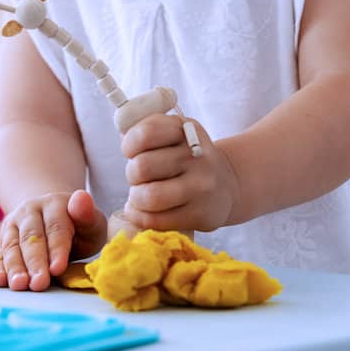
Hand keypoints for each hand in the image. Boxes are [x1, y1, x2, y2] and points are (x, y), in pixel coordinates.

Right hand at [0, 190, 106, 290]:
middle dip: (35, 262)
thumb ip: (87, 214)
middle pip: (31, 237)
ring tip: (19, 285)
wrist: (54, 218)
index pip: (55, 227)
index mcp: (54, 204)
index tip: (58, 269)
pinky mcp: (3, 239)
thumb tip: (81, 198)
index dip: (57, 249)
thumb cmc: (79, 227)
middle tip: (39, 284)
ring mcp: (14, 224)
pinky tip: (0, 281)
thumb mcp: (91, 222)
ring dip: (15, 267)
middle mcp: (30, 211)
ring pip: (13, 245)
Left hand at [121, 113, 238, 232]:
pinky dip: (139, 216)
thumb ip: (147, 130)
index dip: (129, 145)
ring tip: (139, 196)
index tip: (132, 152)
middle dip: (132, 174)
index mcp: (187, 130)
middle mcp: (197, 157)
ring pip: (149, 196)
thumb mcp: (174, 133)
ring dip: (135, 198)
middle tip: (139, 178)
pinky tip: (141, 211)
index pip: (146, 133)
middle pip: (142, 166)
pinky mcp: (200, 215)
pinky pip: (156, 220)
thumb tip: (123, 136)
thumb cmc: (186, 159)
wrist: (226, 185)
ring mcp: (201, 187)